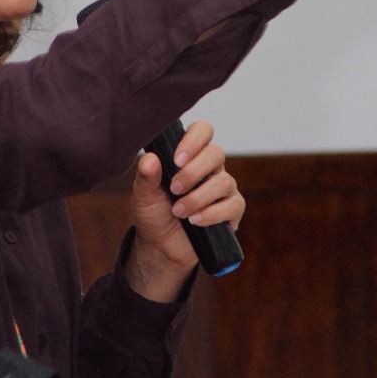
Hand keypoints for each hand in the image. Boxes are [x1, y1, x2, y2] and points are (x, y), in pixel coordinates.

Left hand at [124, 121, 245, 301]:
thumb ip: (145, 176)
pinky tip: (195, 221)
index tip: (176, 160)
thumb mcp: (143, 195)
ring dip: (198, 198)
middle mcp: (210, 167)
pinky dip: (212, 214)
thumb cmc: (154, 213)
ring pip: (224, 181)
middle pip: (216, 153)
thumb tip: (150, 158)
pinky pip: (233, 205)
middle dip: (194, 173)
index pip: (202, 131)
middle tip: (174, 189)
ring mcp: (224, 188)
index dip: (193, 140)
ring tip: (179, 211)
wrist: (161, 247)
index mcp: (190, 155)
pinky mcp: (232, 210)